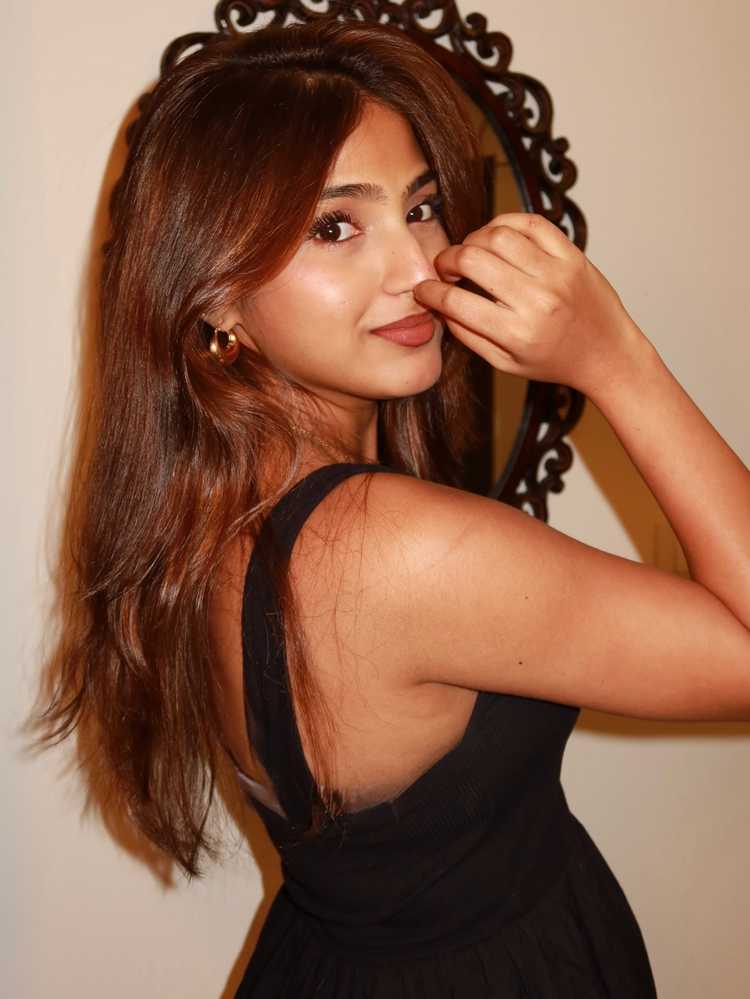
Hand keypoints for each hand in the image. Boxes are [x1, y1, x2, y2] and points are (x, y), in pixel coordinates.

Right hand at [414, 212, 641, 393]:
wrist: (607, 353)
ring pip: (498, 235)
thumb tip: (438, 306)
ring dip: (474, 239)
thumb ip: (469, 336)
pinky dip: (505, 223)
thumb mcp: (506, 363)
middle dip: (447, 259)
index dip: (430, 292)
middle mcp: (537, 301)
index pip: (456, 303)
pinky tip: (496, 237)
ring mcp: (557, 274)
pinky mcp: (572, 255)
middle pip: (473, 260)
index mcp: (516, 334)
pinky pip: (530, 223)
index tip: (423, 290)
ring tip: (472, 252)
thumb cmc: (554, 361)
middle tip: (445, 267)